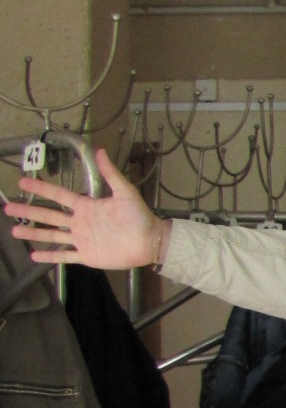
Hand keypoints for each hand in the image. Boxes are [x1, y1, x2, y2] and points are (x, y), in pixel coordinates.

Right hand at [4, 149, 164, 268]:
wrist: (150, 241)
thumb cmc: (139, 216)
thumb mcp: (125, 192)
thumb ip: (111, 173)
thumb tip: (99, 150)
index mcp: (87, 206)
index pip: (58, 195)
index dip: (41, 187)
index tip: (23, 181)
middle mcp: (80, 222)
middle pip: (49, 215)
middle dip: (29, 210)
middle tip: (8, 206)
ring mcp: (81, 239)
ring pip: (52, 235)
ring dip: (34, 234)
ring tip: (14, 231)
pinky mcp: (86, 255)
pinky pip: (64, 256)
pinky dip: (50, 257)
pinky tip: (34, 256)